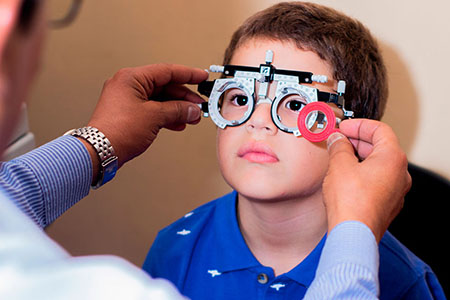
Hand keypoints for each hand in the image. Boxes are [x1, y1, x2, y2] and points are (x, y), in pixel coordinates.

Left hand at [84, 63, 207, 170]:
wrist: (99, 152)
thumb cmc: (117, 131)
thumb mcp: (154, 116)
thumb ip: (177, 110)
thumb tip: (192, 109)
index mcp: (131, 78)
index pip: (166, 71)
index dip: (188, 74)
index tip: (202, 77)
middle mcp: (128, 85)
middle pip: (164, 86)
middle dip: (184, 97)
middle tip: (199, 105)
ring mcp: (127, 100)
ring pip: (160, 100)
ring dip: (177, 109)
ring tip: (192, 117)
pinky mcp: (128, 114)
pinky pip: (153, 110)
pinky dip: (166, 116)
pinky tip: (178, 123)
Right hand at [323, 119, 411, 241]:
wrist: (353, 234)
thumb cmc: (351, 203)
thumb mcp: (339, 165)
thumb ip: (339, 146)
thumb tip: (337, 139)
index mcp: (393, 159)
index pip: (380, 130)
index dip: (359, 125)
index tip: (345, 127)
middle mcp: (400, 174)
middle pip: (380, 147)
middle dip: (357, 141)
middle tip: (339, 140)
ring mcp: (396, 190)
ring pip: (378, 165)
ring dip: (359, 157)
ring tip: (339, 158)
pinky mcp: (387, 204)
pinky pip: (377, 181)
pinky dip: (362, 173)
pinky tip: (345, 177)